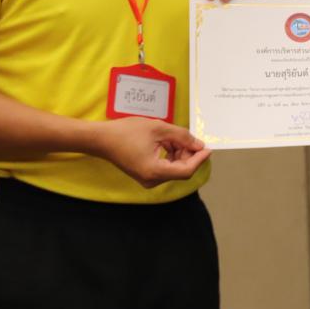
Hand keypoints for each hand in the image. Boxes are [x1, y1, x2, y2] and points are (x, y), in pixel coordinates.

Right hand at [93, 117, 211, 187]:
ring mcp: (147, 179)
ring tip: (174, 136)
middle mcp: (152, 180)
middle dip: (188, 153)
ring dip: (179, 153)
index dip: (199, 159)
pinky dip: (169, 155)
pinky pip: (164, 167)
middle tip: (189, 137)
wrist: (101, 138)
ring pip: (173, 168)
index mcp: (155, 171)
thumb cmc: (126, 132)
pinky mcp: (144, 174)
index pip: (186, 170)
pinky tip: (166, 141)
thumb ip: (181, 136)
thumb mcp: (158, 128)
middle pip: (180, 170)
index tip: (208, 148)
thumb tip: (198, 144)